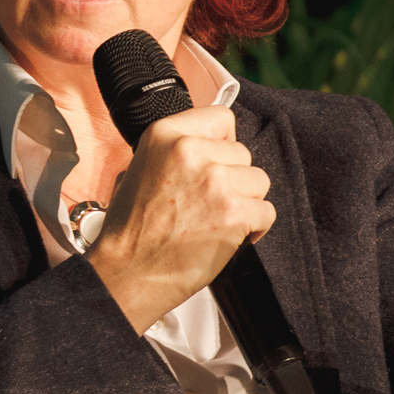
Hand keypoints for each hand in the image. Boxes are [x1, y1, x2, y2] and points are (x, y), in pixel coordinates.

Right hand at [88, 105, 275, 332]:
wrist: (126, 273)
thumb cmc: (131, 231)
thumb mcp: (141, 168)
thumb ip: (176, 151)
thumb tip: (212, 147)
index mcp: (165, 134)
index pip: (221, 119)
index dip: (223, 145)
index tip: (216, 163)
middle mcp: (190, 151)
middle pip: (242, 153)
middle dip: (233, 179)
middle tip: (207, 204)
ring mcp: (214, 180)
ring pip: (258, 181)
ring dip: (245, 202)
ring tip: (215, 221)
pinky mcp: (234, 212)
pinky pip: (266, 211)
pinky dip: (254, 228)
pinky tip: (227, 236)